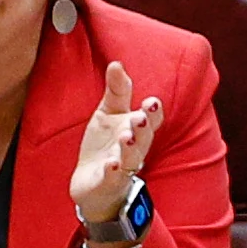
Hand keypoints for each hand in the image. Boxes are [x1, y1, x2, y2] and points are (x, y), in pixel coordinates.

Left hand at [68, 54, 162, 232]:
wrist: (93, 183)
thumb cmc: (106, 145)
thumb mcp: (109, 114)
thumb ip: (117, 91)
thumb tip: (116, 63)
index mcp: (137, 129)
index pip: (151, 119)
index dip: (153, 112)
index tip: (152, 102)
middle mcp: (134, 148)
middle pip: (144, 138)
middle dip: (144, 128)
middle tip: (141, 117)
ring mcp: (122, 167)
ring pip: (131, 157)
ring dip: (130, 147)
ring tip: (126, 137)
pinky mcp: (107, 183)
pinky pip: (113, 177)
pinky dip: (113, 171)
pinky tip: (111, 164)